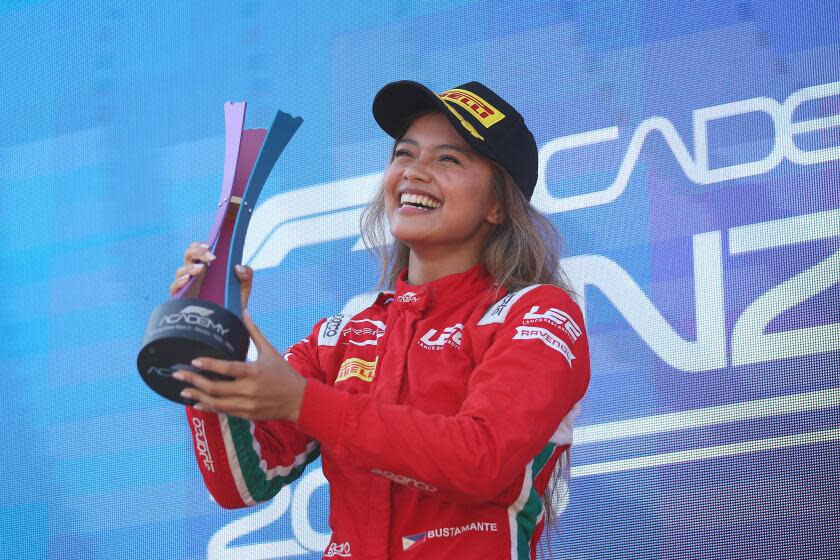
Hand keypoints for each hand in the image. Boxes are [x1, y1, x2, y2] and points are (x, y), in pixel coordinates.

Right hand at [169, 241, 253, 309]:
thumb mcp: (242, 291)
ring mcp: (186, 287)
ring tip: (202, 269)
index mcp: (207, 269)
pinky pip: (174, 288)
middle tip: (211, 257)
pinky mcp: (180, 300)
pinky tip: (188, 280)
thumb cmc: (231, 307)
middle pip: (187, 256)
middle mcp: (194, 276)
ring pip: (180, 271)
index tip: (210, 245)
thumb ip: (246, 277)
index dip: (200, 246)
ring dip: (190, 267)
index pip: (198, 251)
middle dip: (197, 252)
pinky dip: (179, 282)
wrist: (226, 328)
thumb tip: (239, 266)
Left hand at [173, 309, 306, 421]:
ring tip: (183, 391)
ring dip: (198, 396)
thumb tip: (244, 312)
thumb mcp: (270, 351)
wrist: (298, 400)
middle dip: (194, 382)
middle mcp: (249, 389)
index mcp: (254, 371)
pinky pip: (223, 411)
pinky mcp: (247, 414)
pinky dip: (208, 408)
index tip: (193, 361)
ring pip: (216, 402)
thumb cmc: (284, 373)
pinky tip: (197, 403)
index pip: (227, 368)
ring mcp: (247, 404)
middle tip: (178, 375)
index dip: (209, 365)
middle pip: (216, 388)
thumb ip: (254, 333)